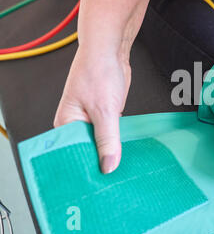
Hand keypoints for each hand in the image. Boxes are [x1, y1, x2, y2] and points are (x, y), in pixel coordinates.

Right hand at [54, 48, 130, 173]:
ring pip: (101, 143)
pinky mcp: (105, 116)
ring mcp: (91, 120)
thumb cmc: (98, 72)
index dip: (87, 167)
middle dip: (101, 161)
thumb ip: (107, 139)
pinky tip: (126, 152)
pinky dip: (118, 141)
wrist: (111, 51)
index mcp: (66, 123)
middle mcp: (76, 124)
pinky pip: (111, 134)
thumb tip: (108, 165)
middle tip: (115, 179)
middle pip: (88, 150)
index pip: (74, 154)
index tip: (101, 182)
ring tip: (122, 169)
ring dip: (111, 151)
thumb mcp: (105, 110)